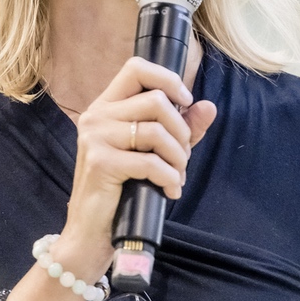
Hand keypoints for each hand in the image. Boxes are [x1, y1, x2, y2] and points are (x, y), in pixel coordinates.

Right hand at [57, 56, 216, 274]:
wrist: (91, 233)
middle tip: (181, 157)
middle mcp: (96, 116)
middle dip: (181, 130)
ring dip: (178, 157)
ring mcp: (95, 138)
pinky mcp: (100, 162)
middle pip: (156, 100)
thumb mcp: (153, 154)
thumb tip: (209, 106)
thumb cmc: (122, 191)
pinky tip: (169, 190)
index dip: (168, 79)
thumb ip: (180, 129)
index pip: (136, 68)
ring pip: (156, 130)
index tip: (185, 101)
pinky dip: (169, 177)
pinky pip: (150, 161)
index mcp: (106, 107)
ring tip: (176, 176)